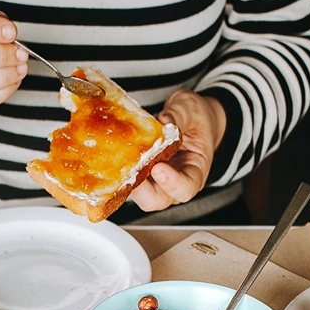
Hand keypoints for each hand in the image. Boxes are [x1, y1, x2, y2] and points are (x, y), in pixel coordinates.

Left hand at [130, 90, 226, 211]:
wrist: (190, 118)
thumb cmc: (197, 118)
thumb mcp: (191, 109)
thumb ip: (179, 115)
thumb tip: (164, 121)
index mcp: (194, 171)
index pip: (185, 189)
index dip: (171, 184)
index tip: (158, 169)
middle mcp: (174, 182)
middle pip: (156, 200)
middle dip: (141, 190)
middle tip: (132, 170)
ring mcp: (155, 180)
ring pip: (138, 193)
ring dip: (127, 181)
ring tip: (120, 161)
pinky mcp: (140, 173)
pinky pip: (128, 180)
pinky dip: (119, 171)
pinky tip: (112, 154)